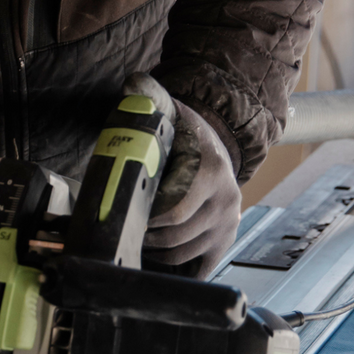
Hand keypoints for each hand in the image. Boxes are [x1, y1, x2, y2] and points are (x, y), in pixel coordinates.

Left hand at [143, 96, 240, 277]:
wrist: (214, 146)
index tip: (126, 214)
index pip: (175, 210)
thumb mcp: (169, 112)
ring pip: (185, 253)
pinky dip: (177, 268)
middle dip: (146, 236)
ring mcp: (228, 224)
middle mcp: (226, 201)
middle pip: (177, 235)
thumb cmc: (184, 133)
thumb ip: (150, 98)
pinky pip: (200, 266)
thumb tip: (131, 84)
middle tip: (124, 229)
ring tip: (136, 239)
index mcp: (212, 172)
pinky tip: (156, 259)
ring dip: (156, 252)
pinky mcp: (226, 240)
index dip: (146, 218)